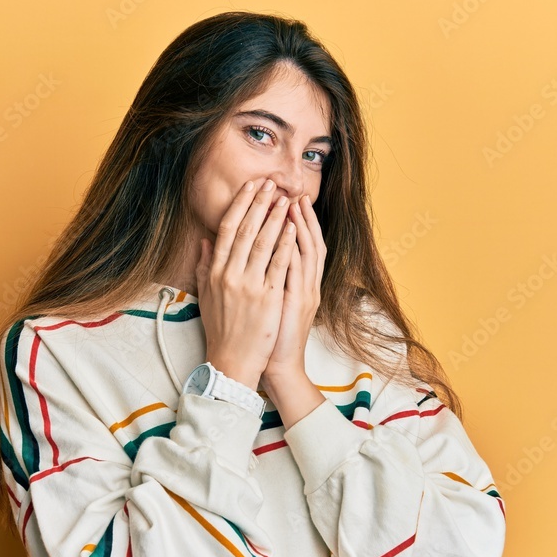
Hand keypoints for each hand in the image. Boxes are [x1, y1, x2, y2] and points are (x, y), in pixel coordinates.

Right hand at [194, 179, 297, 390]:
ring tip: (285, 199)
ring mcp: (248, 286)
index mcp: (215, 272)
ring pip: (262, 243)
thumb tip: (204, 240)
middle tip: (271, 183)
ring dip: (275, 218)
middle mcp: (229, 275)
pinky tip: (293, 228)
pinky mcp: (267, 298)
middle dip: (259, 204)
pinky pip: (278, 265)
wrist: (232, 361)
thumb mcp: (206, 295)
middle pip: (244, 230)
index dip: (239, 205)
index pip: (226, 230)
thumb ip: (204, 265)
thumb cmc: (221, 330)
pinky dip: (285, 244)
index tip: (250, 187)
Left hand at [262, 194, 326, 384]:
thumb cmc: (270, 333)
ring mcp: (305, 293)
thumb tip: (247, 252)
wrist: (279, 364)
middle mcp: (306, 284)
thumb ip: (263, 274)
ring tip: (293, 205)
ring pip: (308, 253)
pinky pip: (297, 273)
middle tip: (295, 192)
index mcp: (298, 281)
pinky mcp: (298, 304)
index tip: (287, 198)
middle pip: (309, 242)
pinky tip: (289, 235)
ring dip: (301, 227)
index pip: (300, 243)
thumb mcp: (268, 300)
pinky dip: (294, 252)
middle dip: (302, 216)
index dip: (297, 220)